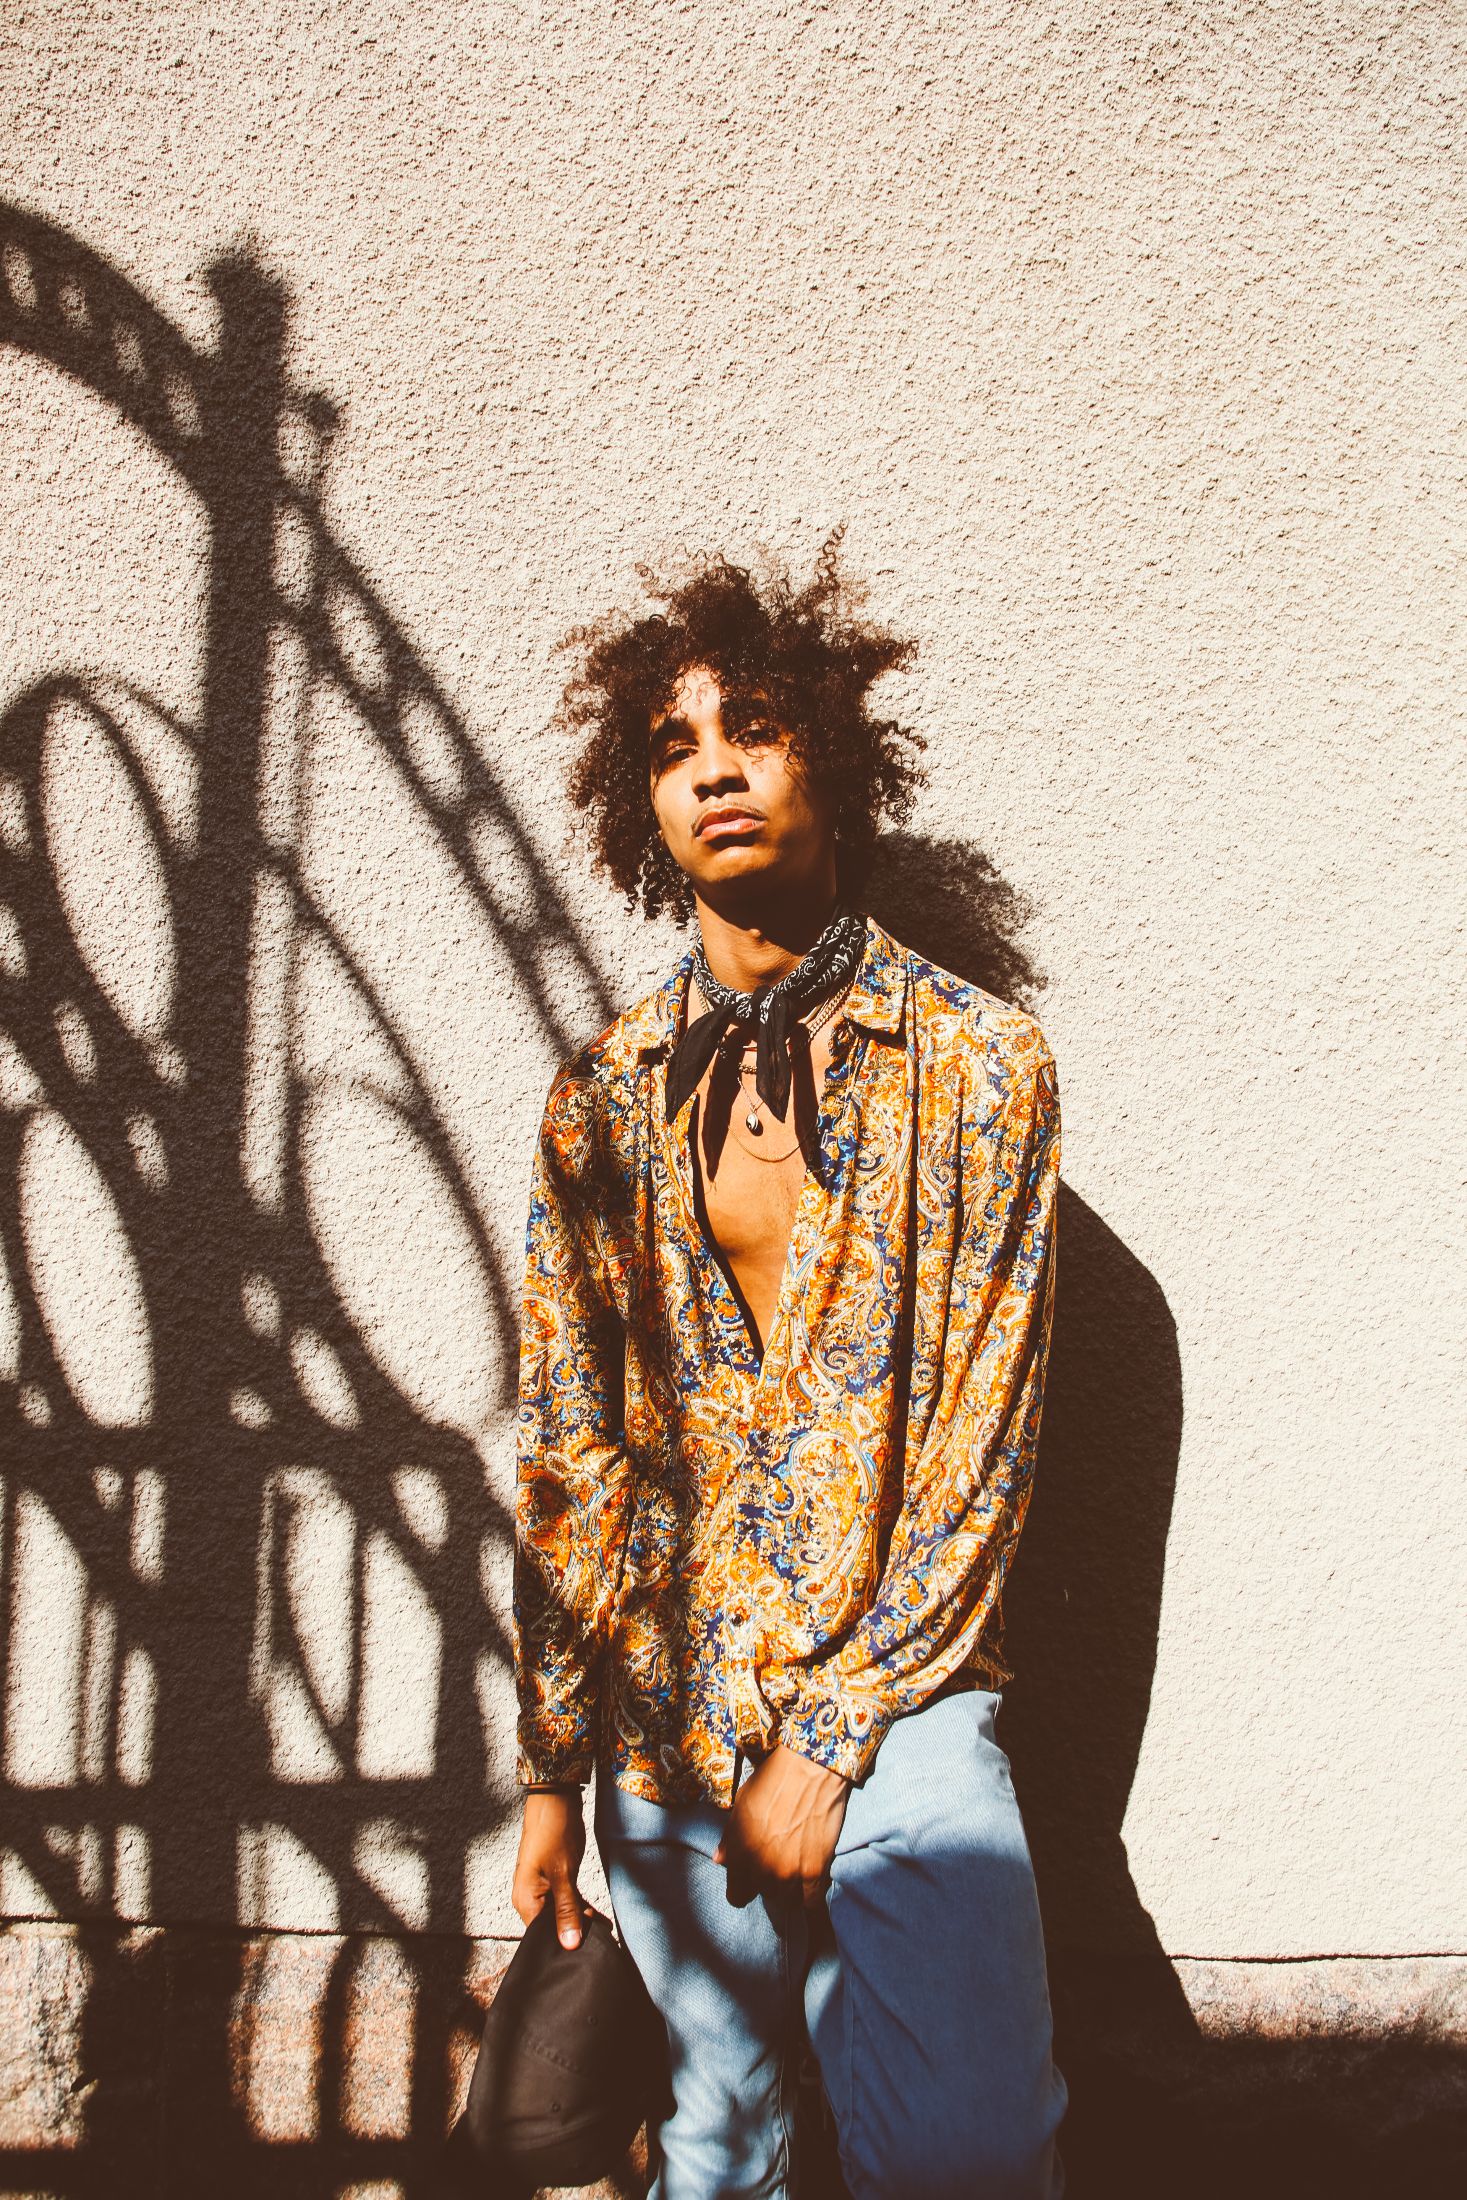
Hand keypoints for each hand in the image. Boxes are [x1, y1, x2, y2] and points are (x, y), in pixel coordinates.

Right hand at [512, 1789, 591, 1947]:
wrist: (555, 1799)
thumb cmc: (554, 1833)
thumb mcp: (563, 1874)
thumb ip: (566, 1910)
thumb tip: (569, 1945)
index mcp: (525, 1900)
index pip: (540, 1938)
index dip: (561, 1947)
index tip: (584, 1957)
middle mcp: (530, 1898)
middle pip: (551, 1928)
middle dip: (573, 1936)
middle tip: (600, 1947)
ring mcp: (541, 1889)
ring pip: (561, 1915)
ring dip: (581, 1923)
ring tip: (605, 1936)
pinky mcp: (553, 1881)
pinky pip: (566, 1902)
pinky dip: (581, 1910)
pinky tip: (600, 1920)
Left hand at [714, 1744, 850, 1908]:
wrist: (811, 1768)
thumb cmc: (773, 1780)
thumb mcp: (742, 1805)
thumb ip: (730, 1838)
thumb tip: (720, 1860)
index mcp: (739, 1853)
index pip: (736, 1896)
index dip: (744, 1888)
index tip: (752, 1882)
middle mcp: (760, 1869)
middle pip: (765, 1897)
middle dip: (769, 1883)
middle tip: (780, 1863)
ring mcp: (788, 1873)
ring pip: (787, 1901)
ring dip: (791, 1890)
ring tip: (797, 1870)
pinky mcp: (815, 1873)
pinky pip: (811, 1905)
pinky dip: (812, 1904)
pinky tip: (813, 1900)